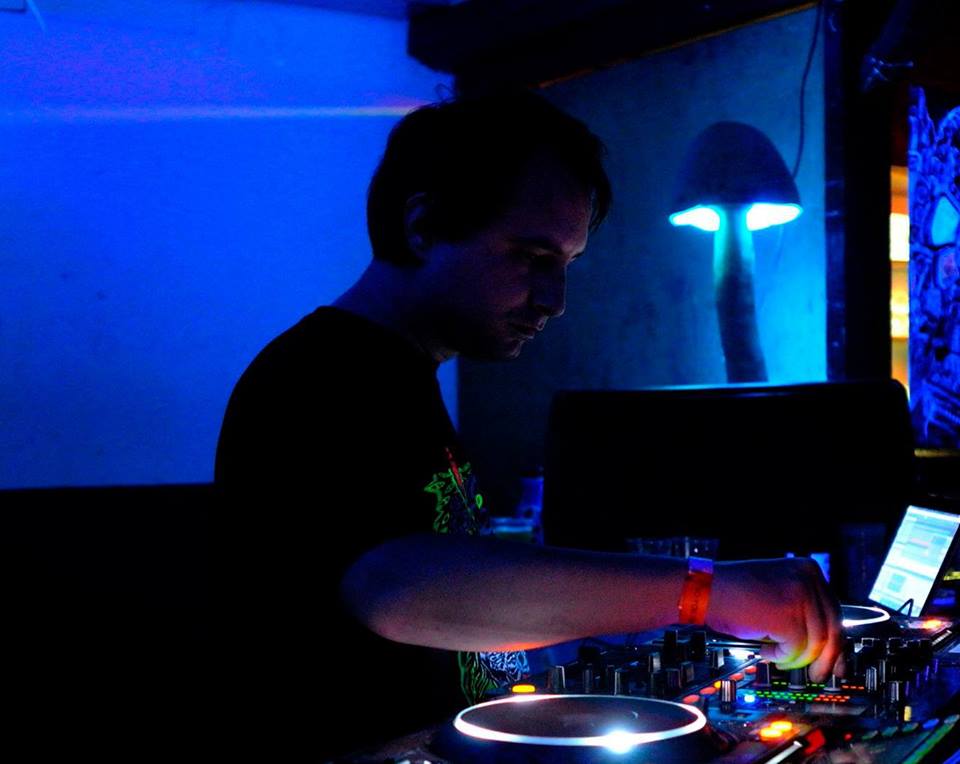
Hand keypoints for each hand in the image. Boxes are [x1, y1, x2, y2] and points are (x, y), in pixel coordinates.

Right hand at [708, 557, 843, 681]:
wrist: (703, 589)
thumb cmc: (733, 592)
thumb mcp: (777, 590)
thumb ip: (802, 607)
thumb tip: (825, 643)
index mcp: (808, 569)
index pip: (834, 611)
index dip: (836, 641)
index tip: (836, 661)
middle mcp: (809, 579)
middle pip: (831, 629)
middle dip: (824, 658)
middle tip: (817, 674)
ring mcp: (799, 597)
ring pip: (815, 644)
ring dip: (795, 658)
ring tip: (774, 654)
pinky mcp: (788, 617)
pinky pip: (796, 650)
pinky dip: (780, 656)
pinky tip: (764, 649)